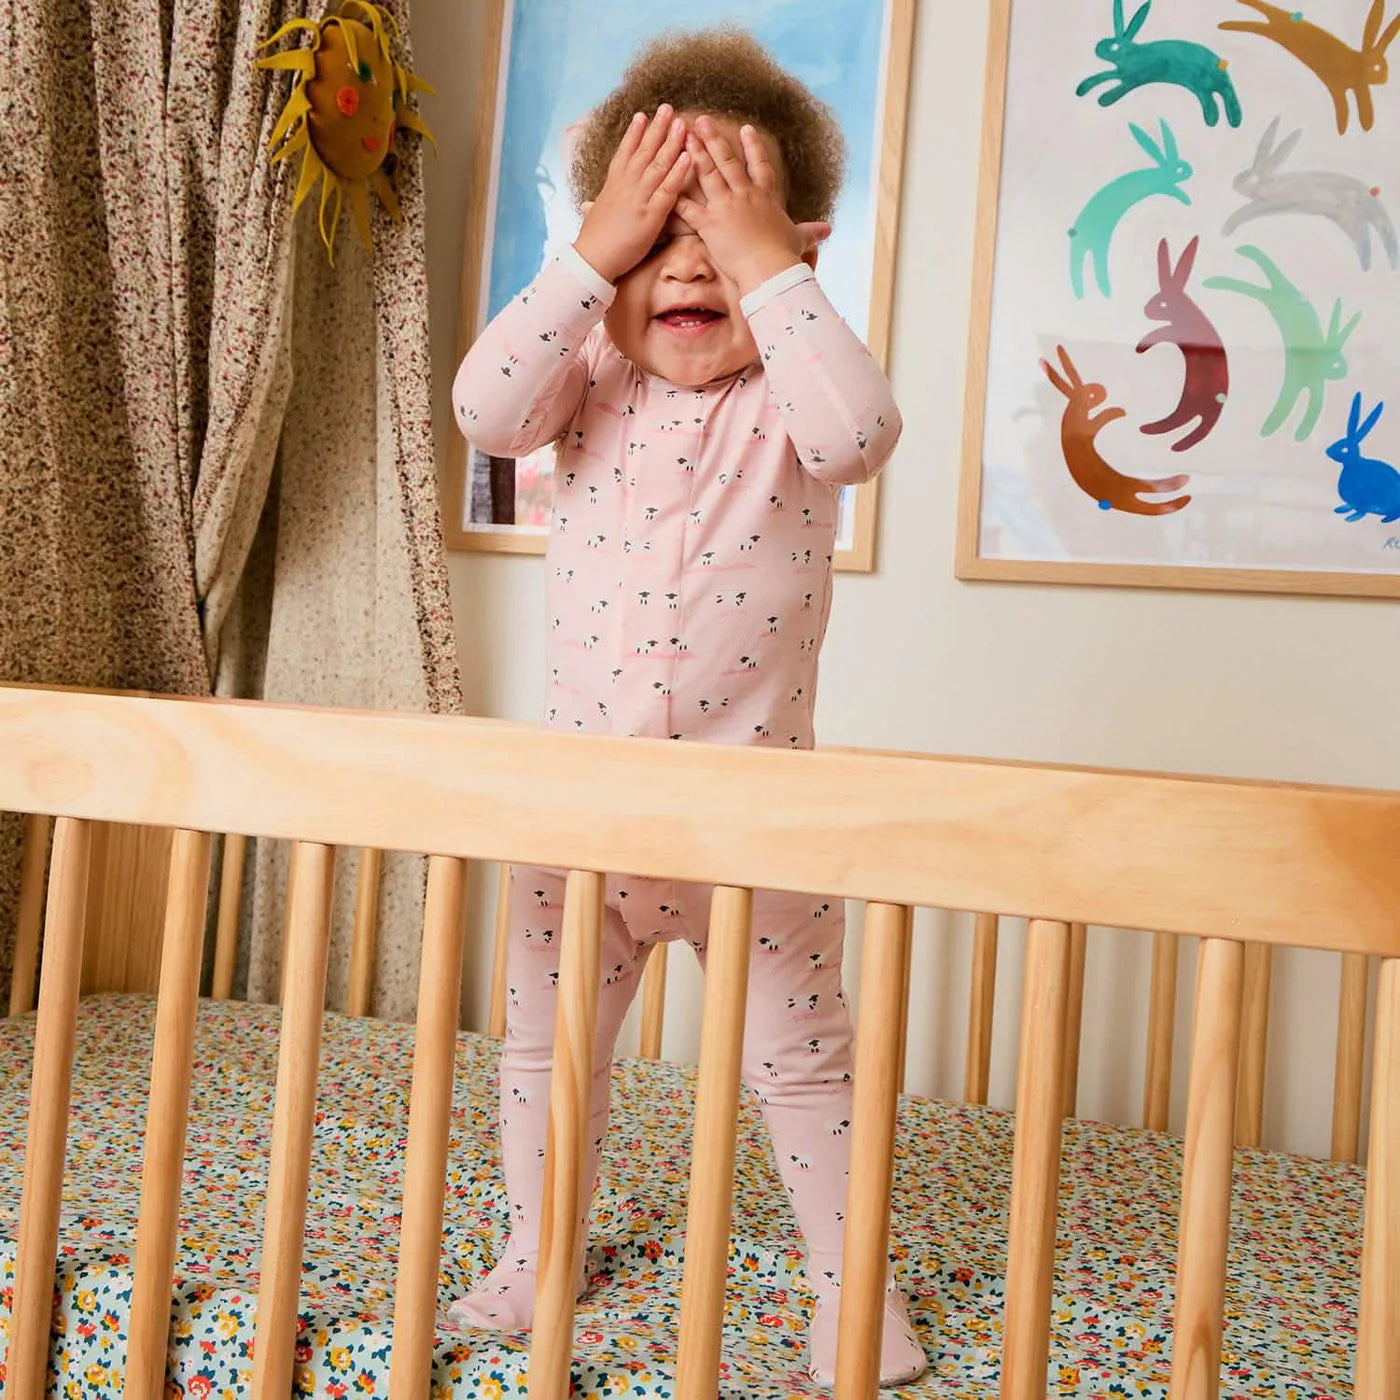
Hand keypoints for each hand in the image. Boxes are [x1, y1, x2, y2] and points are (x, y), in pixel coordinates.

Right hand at [573, 105, 689, 283]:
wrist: (593, 258)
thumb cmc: (593, 241)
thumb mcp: (594, 216)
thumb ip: (596, 206)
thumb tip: (588, 205)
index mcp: (613, 184)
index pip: (625, 152)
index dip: (634, 133)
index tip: (642, 115)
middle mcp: (627, 185)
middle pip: (644, 150)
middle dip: (657, 128)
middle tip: (668, 108)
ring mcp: (640, 197)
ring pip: (658, 164)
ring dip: (671, 142)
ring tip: (681, 124)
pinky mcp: (651, 214)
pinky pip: (668, 189)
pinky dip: (678, 172)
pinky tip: (687, 156)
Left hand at [675, 118, 829, 295]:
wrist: (770, 269)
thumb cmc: (784, 256)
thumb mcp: (799, 240)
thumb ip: (810, 232)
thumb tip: (828, 231)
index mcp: (765, 198)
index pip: (759, 166)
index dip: (752, 147)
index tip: (745, 128)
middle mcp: (745, 196)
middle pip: (727, 161)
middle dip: (714, 139)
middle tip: (702, 121)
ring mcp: (726, 208)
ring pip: (708, 175)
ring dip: (694, 154)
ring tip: (683, 137)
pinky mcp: (710, 225)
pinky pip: (688, 209)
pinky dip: (675, 198)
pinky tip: (664, 184)